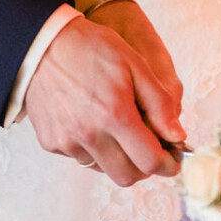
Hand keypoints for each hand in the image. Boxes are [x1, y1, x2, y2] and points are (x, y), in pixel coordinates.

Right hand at [25, 17, 185, 189]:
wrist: (42, 43)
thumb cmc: (91, 48)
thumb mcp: (134, 64)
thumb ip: (159, 103)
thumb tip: (178, 136)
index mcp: (114, 114)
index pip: (149, 161)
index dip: (167, 164)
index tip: (172, 159)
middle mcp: (89, 134)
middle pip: (127, 176)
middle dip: (143, 167)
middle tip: (148, 148)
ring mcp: (67, 141)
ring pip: (103, 169)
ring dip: (117, 158)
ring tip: (117, 129)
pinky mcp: (51, 142)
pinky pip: (80, 157)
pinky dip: (92, 149)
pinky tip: (92, 123)